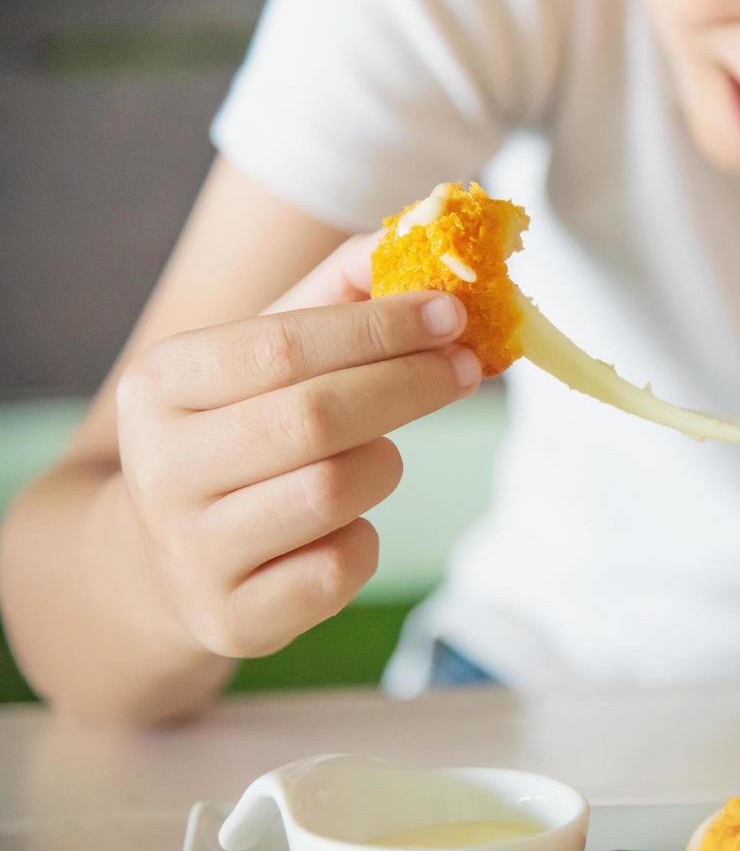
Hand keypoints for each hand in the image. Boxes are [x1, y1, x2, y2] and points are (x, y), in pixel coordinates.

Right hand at [114, 234, 479, 658]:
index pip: (282, 346)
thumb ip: (338, 291)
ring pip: (333, 493)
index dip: (379, 328)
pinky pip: (340, 569)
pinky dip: (366, 539)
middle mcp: (162, 470)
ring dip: (385, 464)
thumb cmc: (238, 431)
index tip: (452, 313)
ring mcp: (193, 553)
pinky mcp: (233, 620)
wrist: (165, 559)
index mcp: (161, 385)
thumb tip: (418, 230)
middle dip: (409, 385)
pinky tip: (348, 523)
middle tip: (468, 366)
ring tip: (380, 451)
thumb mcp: (264, 354)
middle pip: (315, 419)